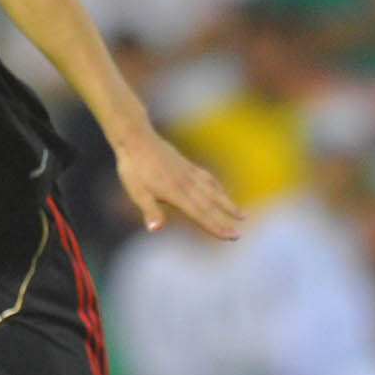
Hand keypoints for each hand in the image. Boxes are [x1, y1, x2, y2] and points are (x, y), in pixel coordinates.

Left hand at [114, 128, 242, 239]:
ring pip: (213, 192)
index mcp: (175, 193)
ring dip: (228, 205)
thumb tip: (155, 229)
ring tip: (242, 216)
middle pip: (209, 206)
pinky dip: (217, 187)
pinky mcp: (187, 165)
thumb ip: (150, 210)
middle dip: (224, 221)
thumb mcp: (136, 191)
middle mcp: (187, 184)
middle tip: (238, 235)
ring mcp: (189, 173)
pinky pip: (207, 179)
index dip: (215, 226)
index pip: (200, 214)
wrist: (136, 138)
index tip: (230, 236)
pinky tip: (220, 191)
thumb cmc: (133, 167)